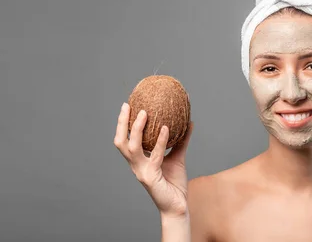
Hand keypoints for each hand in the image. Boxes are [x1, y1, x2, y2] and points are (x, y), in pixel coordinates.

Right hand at [114, 102, 192, 217]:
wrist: (178, 206)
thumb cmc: (174, 184)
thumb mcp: (178, 157)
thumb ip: (181, 141)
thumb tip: (190, 121)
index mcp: (138, 160)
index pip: (125, 140)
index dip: (123, 124)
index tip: (127, 105)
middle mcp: (136, 165)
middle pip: (121, 142)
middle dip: (122, 123)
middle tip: (128, 106)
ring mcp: (141, 171)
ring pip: (133, 148)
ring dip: (137, 129)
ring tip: (145, 113)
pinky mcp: (151, 177)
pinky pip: (155, 155)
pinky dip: (160, 141)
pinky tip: (166, 128)